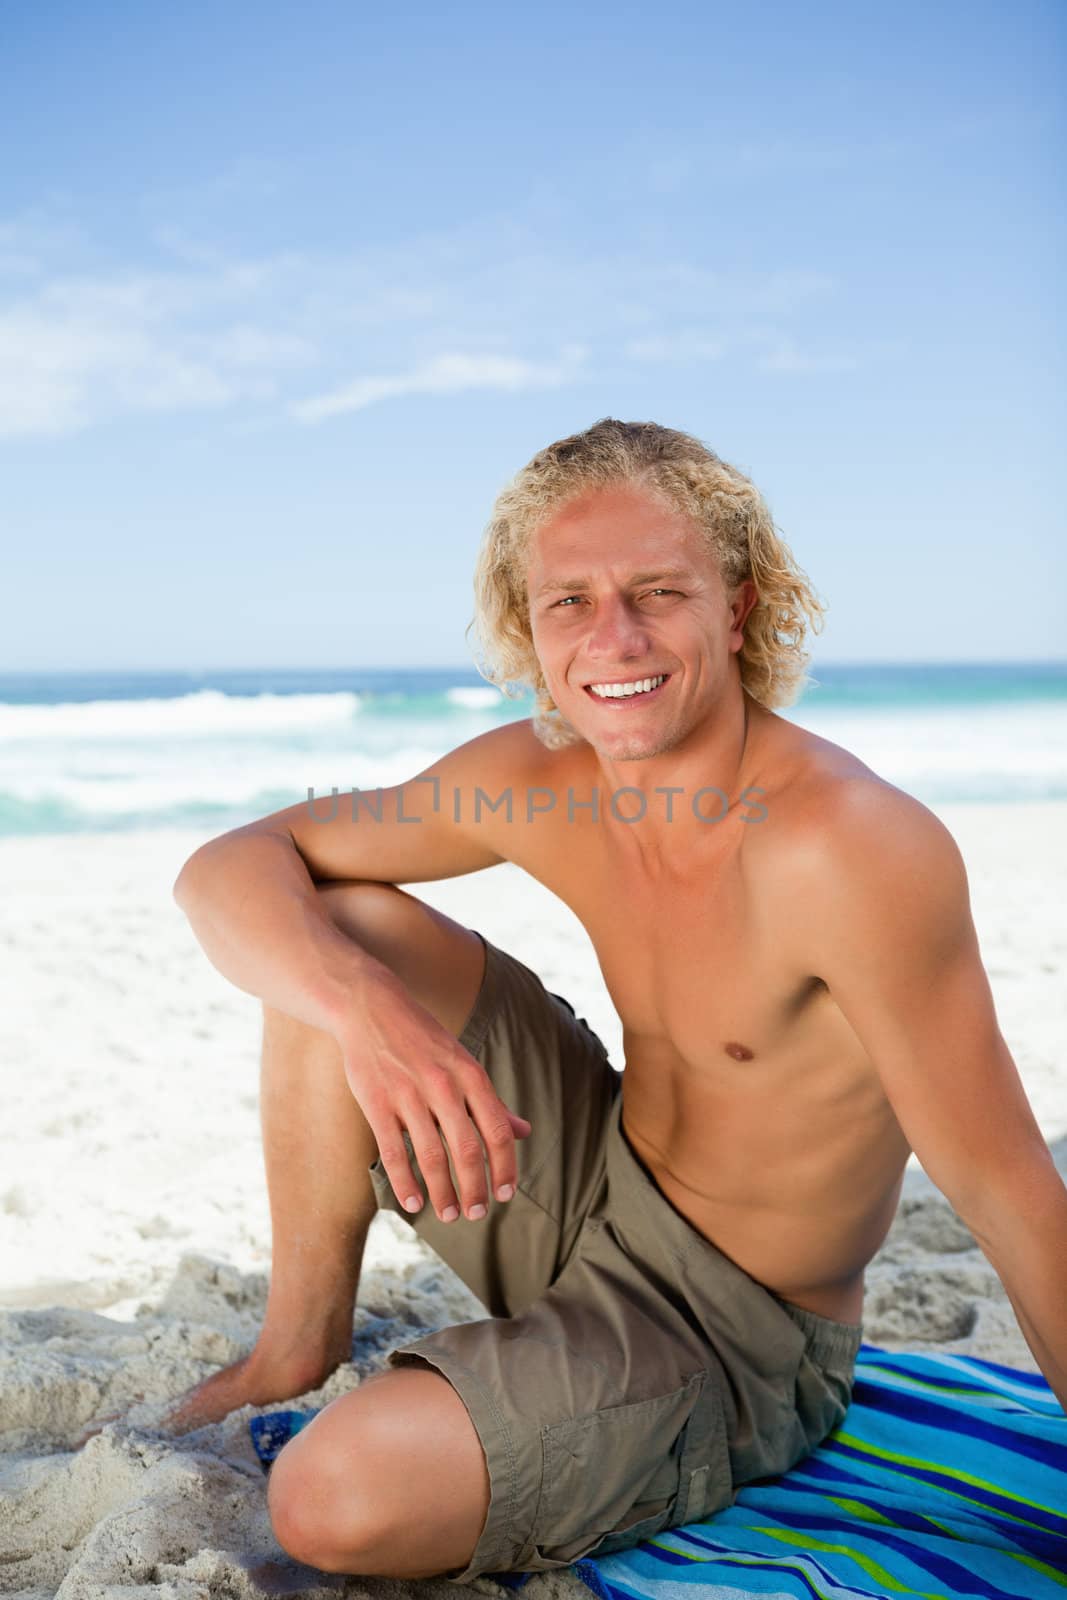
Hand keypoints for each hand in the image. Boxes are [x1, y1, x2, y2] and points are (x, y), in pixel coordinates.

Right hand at [340, 976, 531, 1222]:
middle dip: (475, 1188)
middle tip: (477, 1215)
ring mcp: (408, 1095)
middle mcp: (443, 1085)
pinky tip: (413, 1203)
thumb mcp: (463, 1062)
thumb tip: (524, 1131)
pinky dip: (404, 1182)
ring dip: (443, 1192)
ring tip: (449, 1215)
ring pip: (431, 1156)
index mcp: (469, 1074)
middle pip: (467, 1148)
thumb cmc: (422, 1039)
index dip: (504, 1167)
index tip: (505, 1195)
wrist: (371, 1008)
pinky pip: (393, 1151)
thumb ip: (490, 1101)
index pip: (496, 1130)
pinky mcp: (377, 1103)